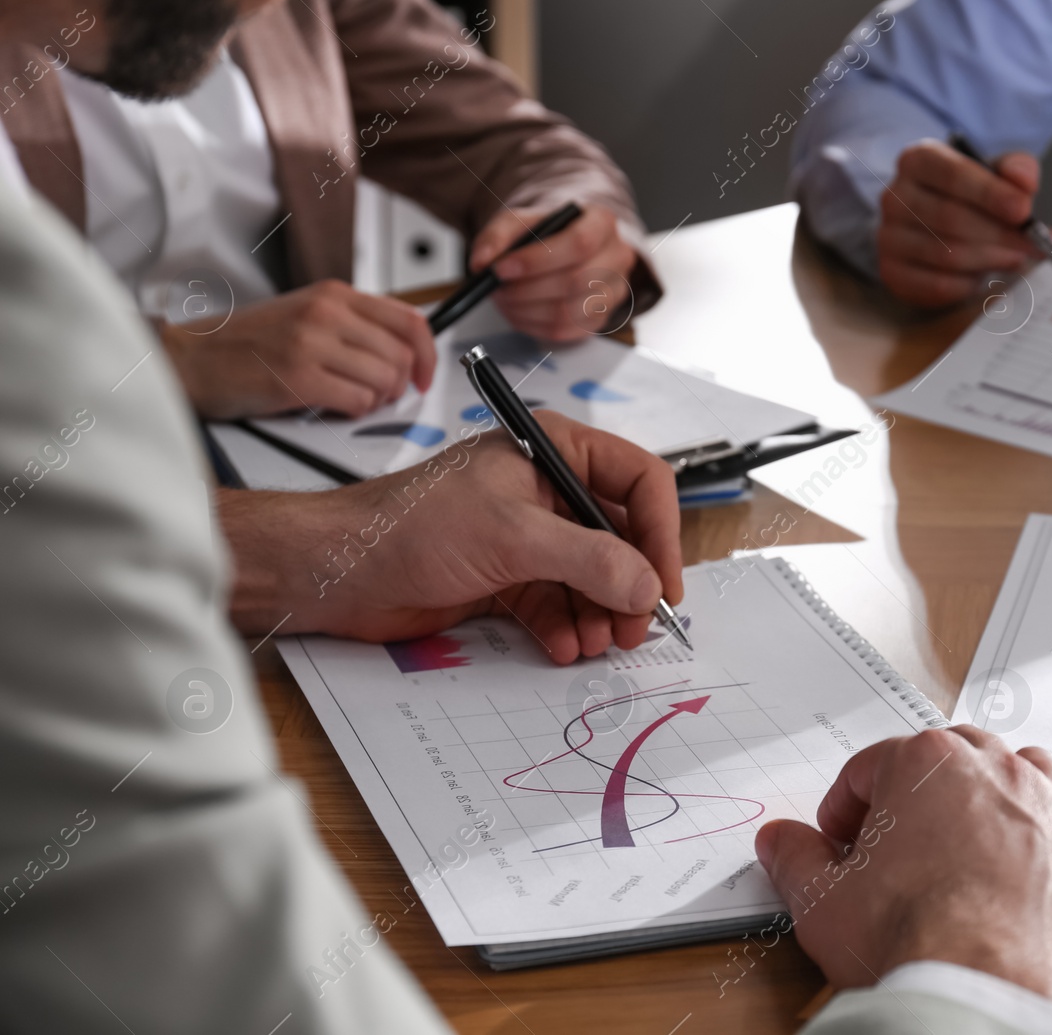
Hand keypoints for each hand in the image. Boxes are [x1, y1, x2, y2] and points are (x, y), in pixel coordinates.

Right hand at [162, 280, 434, 418]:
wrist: (191, 358)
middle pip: (402, 355)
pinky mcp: (299, 378)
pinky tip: (332, 406)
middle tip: (380, 395)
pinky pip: (358, 402)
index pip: (410, 320)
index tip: (424, 376)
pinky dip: (354, 412)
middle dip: (399, 385)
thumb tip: (405, 351)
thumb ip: (354, 325)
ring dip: (377, 401)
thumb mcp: (307, 314)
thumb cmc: (247, 343)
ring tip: (351, 399)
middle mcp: (326, 313)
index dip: (428, 355)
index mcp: (334, 294)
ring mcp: (312, 344)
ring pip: (385, 380)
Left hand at [220, 412, 682, 661]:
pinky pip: (559, 602)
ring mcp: (528, 534)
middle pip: (621, 535)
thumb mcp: (513, 537)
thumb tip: (648, 586)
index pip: (639, 481)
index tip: (666, 583)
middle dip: (631, 584)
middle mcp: (548, 488)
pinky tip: (562, 647)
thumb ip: (589, 560)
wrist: (338, 570)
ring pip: (593, 576)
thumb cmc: (411, 526)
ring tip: (596, 644)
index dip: (661, 532)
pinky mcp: (507, 575)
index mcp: (553, 450)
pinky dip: (566, 627)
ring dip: (601, 613)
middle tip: (635, 628)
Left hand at [470, 205, 639, 341]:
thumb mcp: (520, 221)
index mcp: (601, 223)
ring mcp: (612, 292)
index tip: (502, 268)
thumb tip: (483, 262)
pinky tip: (518, 312)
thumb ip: (497, 236)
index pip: (578, 243)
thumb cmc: (548, 234)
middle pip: (575, 281)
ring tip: (504, 300)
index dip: (537, 259)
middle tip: (496, 289)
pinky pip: (566, 331)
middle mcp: (616, 257)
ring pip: (569, 311)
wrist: (565, 250)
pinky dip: (534, 325)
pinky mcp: (601, 318)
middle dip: (526, 289)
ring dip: (527, 310)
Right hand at [756, 726, 1051, 1021]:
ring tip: (967, 860)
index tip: (839, 844)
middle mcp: (1003, 773)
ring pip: (1026, 783)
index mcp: (930, 764)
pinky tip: (1028, 892)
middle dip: (924, 796)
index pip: (872, 766)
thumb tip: (780, 842)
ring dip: (996, 809)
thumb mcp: (824, 904)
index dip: (846, 808)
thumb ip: (797, 861)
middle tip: (900, 849)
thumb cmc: (915, 944)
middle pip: (954, 761)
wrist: (996, 1004)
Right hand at [877, 140, 1046, 308]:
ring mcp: (888, 236)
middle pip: (951, 217)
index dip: (990, 193)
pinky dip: (969, 283)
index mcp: (918, 160)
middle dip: (999, 234)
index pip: (952, 173)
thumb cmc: (970, 197)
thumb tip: (1024, 182)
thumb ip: (1016, 169)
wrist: (937, 228)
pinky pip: (937, 284)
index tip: (1023, 211)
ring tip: (1015, 258)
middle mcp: (895, 196)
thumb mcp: (995, 174)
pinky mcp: (892, 271)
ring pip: (946, 254)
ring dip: (989, 259)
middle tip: (1032, 244)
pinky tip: (984, 275)